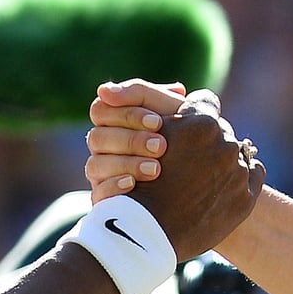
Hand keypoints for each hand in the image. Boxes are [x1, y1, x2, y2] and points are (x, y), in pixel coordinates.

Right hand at [88, 79, 187, 201]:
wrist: (198, 193)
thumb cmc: (186, 147)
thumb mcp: (178, 119)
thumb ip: (160, 100)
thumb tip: (149, 89)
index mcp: (114, 123)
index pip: (102, 109)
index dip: (127, 114)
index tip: (158, 122)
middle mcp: (103, 149)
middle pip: (97, 137)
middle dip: (131, 140)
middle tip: (162, 146)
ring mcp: (101, 177)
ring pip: (95, 165)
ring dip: (126, 163)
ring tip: (156, 170)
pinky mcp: (105, 204)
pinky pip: (97, 195)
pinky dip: (114, 187)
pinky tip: (134, 185)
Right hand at [119, 90, 264, 260]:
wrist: (145, 231)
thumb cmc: (137, 181)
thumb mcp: (146, 138)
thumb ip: (167, 115)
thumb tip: (182, 93)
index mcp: (202, 123)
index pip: (206, 101)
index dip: (194, 113)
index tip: (188, 125)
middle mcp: (226, 143)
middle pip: (222, 131)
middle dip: (209, 140)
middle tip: (192, 157)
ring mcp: (238, 172)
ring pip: (238, 154)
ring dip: (224, 162)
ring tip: (204, 176)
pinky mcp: (245, 199)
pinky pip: (253, 175)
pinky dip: (241, 179)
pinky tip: (222, 187)